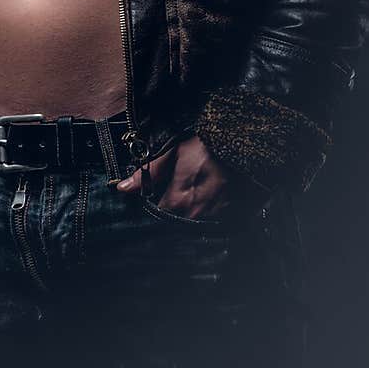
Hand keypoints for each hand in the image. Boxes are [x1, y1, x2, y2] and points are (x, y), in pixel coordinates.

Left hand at [116, 134, 245, 220]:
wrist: (246, 143)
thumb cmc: (207, 146)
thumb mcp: (174, 153)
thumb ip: (148, 173)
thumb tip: (122, 188)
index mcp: (178, 200)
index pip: (156, 217)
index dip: (152, 208)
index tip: (154, 197)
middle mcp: (195, 215)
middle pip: (174, 223)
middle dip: (169, 213)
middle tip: (173, 194)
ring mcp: (215, 218)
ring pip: (193, 224)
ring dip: (188, 214)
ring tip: (192, 195)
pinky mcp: (231, 216)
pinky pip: (212, 222)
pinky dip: (207, 214)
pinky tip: (207, 199)